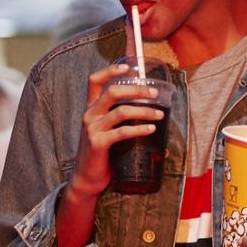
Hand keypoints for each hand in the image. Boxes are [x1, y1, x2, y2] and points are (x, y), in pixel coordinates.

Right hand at [69, 61, 163, 200]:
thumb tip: (145, 106)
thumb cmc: (100, 152)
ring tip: (160, 114)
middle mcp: (89, 115)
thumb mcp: (104, 129)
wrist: (86, 178)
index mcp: (90, 108)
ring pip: (121, 111)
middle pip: (112, 91)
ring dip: (144, 111)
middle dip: (137, 90)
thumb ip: (116, 116)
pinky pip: (122, 132)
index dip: (110, 70)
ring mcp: (92, 129)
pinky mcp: (98, 144)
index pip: (94, 80)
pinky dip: (139, 129)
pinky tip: (151, 129)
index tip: (129, 68)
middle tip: (155, 93)